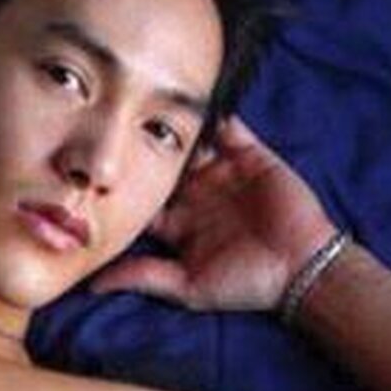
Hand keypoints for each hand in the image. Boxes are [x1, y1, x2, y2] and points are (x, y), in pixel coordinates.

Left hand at [89, 115, 340, 313]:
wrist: (299, 267)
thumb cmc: (243, 283)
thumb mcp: (185, 287)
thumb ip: (142, 277)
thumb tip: (91, 285)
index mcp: (177, 225)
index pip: (142, 200)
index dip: (122, 189)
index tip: (95, 176)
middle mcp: (196, 196)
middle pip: (162, 167)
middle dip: (142, 151)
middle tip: (116, 129)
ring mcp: (223, 173)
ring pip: (190, 144)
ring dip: (174, 129)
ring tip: (148, 108)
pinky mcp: (250, 156)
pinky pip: (228, 128)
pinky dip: (214, 114)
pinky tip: (193, 103)